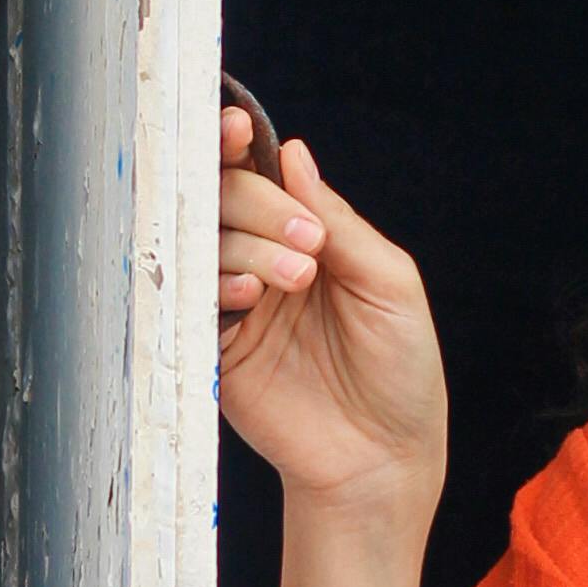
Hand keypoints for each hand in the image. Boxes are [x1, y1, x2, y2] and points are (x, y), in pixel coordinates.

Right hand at [213, 107, 446, 519]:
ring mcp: (235, 304)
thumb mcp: (390, 284)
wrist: (382, 460)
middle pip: (223, 200)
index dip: (237, 146)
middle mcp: (264, 262)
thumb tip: (291, 153)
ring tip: (292, 279)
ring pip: (202, 243)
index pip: (261, 177)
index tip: (233, 126)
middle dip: (255, 204)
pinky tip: (247, 297)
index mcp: (308, 237)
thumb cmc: (400, 370)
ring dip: (242, 246)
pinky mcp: (213, 348)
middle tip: (305, 244)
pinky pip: (187, 300)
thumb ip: (338, 220)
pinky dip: (211, 285)